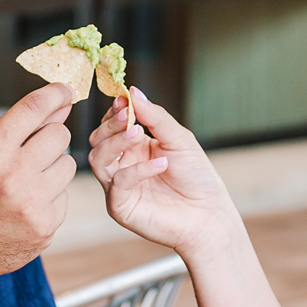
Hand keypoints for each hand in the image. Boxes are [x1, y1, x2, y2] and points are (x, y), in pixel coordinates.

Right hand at [0, 82, 75, 281]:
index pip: (33, 108)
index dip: (54, 93)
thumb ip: (18, 129)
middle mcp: (13, 176)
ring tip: (28, 182)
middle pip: (59, 134)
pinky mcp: (45, 225)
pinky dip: (51, 196)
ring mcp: (32, 203)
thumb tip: (58, 105)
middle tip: (34, 150)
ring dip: (53, 168)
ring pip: (68, 164)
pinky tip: (28, 205)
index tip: (65, 90)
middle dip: (50, 138)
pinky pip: (65, 195)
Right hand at [87, 86, 235, 255]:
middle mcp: (122, 166)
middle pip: (97, 139)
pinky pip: (117, 183)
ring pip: (98, 158)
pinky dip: (137, 169)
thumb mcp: (179, 139)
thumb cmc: (197, 178)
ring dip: (115, 142)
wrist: (208, 215)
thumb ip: (155, 117)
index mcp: (134, 148)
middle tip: (128, 118)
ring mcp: (118, 187)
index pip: (111, 125)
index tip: (124, 100)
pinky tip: (160, 164)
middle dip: (110, 125)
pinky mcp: (120, 206)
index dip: (114, 112)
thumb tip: (132, 91)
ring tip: (138, 134)